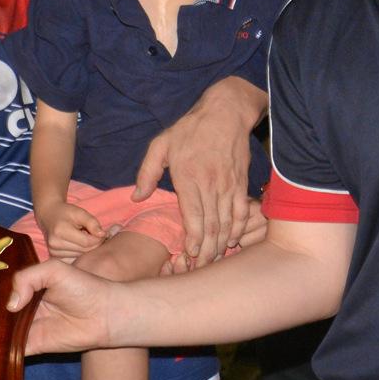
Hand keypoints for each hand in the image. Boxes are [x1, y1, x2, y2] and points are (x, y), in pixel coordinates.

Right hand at [7, 259, 117, 354]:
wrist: (105, 314)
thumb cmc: (83, 287)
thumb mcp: (53, 270)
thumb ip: (27, 278)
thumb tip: (11, 306)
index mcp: (28, 287)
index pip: (2, 290)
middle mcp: (25, 308)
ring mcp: (28, 328)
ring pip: (1, 332)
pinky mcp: (34, 345)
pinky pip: (12, 349)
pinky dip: (0, 350)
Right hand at [37, 201, 106, 260]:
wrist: (49, 215)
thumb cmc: (66, 213)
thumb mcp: (80, 213)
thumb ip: (92, 223)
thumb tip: (103, 235)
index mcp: (60, 231)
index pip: (87, 242)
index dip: (98, 239)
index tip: (102, 233)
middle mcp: (55, 244)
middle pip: (84, 250)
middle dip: (94, 243)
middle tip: (95, 234)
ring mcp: (53, 252)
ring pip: (81, 255)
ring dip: (87, 248)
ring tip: (84, 236)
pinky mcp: (54, 257)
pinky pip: (75, 258)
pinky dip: (80, 252)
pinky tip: (78, 243)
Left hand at [135, 82, 257, 267]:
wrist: (226, 112)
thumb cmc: (190, 129)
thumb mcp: (161, 144)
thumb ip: (147, 172)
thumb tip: (137, 198)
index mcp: (188, 178)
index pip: (193, 216)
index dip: (193, 240)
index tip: (190, 254)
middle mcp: (210, 185)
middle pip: (211, 226)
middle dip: (207, 250)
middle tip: (201, 266)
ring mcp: (228, 185)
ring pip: (226, 222)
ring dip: (221, 244)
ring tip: (214, 259)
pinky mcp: (240, 183)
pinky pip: (241, 212)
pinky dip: (238, 228)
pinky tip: (233, 241)